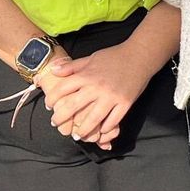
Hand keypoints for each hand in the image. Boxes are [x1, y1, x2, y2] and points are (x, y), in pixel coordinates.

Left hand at [36, 45, 152, 149]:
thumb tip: (53, 70)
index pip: (63, 89)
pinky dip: (105, 129)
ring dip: (82, 130)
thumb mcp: (91, 58)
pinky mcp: (125, 103)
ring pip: (92, 119)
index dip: (52, 99)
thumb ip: (72, 66)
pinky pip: (113, 121)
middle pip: (73, 107)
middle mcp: (97, 87)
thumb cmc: (114, 56)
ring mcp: (111, 97)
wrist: (140, 55)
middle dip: (61, 118)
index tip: (49, 106)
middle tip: (56, 123)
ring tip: (77, 135)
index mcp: (87, 75)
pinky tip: (100, 131)